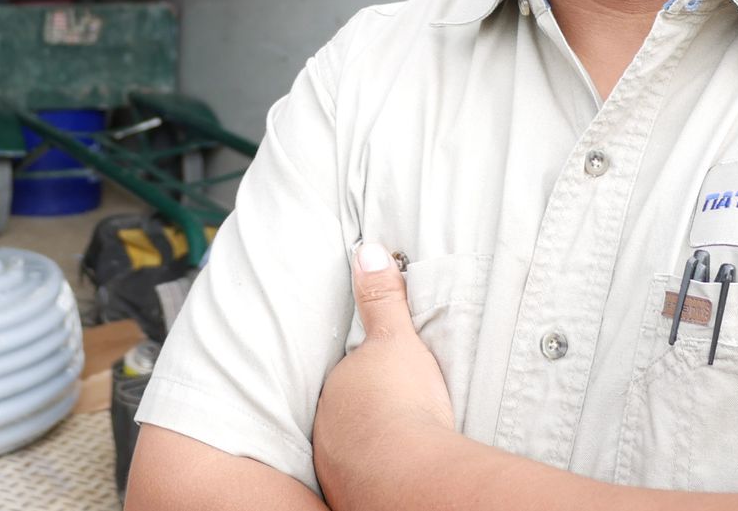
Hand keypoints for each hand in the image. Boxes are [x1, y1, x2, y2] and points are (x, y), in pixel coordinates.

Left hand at [311, 243, 454, 506]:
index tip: (378, 383)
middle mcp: (324, 434)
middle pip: (340, 418)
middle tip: (391, 415)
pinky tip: (397, 473)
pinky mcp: (353, 499)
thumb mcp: (396, 340)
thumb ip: (381, 299)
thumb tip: (367, 251)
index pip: (340, 383)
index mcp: (330, 395)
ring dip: (368, 448)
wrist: (412, 476)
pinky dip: (377, 477)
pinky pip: (363, 482)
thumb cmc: (402, 404)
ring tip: (398, 446)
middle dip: (360, 416)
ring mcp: (336, 470)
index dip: (358, 381)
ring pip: (348, 452)